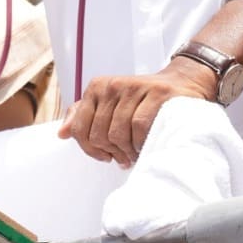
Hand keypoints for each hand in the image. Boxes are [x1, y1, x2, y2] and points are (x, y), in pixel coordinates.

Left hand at [58, 58, 216, 166]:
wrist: (181, 85)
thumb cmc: (142, 102)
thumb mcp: (110, 107)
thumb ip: (84, 118)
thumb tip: (62, 133)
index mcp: (97, 88)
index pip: (80, 128)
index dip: (91, 149)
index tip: (105, 155)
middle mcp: (113, 85)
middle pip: (99, 134)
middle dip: (111, 152)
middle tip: (123, 157)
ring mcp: (135, 87)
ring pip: (117, 133)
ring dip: (127, 151)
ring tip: (134, 153)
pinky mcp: (156, 93)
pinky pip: (138, 127)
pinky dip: (140, 143)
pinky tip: (145, 146)